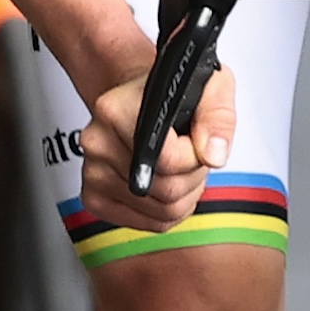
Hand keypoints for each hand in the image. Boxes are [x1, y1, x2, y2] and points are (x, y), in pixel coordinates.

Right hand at [70, 58, 237, 235]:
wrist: (142, 98)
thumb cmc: (174, 93)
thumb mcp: (211, 86)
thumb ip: (217, 118)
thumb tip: (212, 154)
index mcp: (117, 109)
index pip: (168, 160)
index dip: (195, 156)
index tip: (195, 138)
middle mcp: (97, 141)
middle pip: (166, 191)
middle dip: (192, 177)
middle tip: (189, 152)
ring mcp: (93, 172)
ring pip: (161, 213)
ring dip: (183, 196)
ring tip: (178, 165)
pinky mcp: (95, 197)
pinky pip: (149, 224)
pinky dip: (167, 212)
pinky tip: (164, 182)